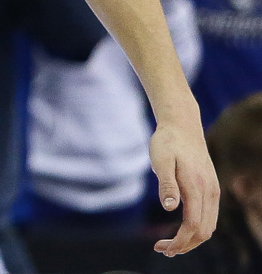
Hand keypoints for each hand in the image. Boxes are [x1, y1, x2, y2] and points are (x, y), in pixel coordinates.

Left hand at [150, 112, 219, 255]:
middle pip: (204, 231)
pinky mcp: (212, 188)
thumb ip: (166, 183)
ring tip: (170, 245)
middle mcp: (210, 192)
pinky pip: (209, 216)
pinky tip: (182, 230)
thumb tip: (170, 208)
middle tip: (162, 250)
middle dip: (185, 245)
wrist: (182, 125)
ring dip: (192, 239)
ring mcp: (213, 190)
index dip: (179, 241)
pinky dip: (198, 229)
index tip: (162, 248)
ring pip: (209, 226)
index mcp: (196, 187)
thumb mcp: (160, 159)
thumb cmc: (167, 142)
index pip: (193, 225)